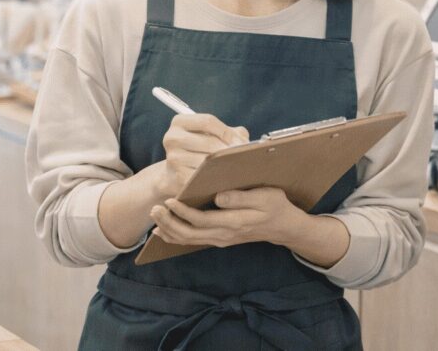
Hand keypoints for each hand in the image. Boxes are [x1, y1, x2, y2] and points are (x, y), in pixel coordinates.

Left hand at [149, 187, 304, 248]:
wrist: (283, 226)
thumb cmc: (274, 206)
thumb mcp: (264, 196)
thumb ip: (241, 197)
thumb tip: (218, 197)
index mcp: (233, 222)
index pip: (202, 220)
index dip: (183, 212)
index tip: (169, 201)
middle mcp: (224, 235)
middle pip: (190, 234)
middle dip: (169, 222)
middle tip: (155, 208)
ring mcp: (220, 239)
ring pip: (188, 240)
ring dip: (169, 229)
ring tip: (155, 216)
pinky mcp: (218, 238)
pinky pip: (193, 241)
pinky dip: (175, 236)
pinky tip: (163, 230)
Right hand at [154, 115, 248, 198]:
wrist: (175, 173)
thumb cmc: (199, 149)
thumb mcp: (210, 135)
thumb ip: (229, 132)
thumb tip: (244, 141)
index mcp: (179, 122)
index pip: (208, 121)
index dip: (227, 132)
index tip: (240, 142)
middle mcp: (172, 138)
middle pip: (208, 142)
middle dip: (228, 150)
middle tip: (243, 157)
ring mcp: (173, 158)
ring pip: (206, 161)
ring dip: (224, 165)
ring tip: (236, 167)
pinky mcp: (177, 176)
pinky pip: (203, 177)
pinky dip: (216, 178)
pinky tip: (224, 178)